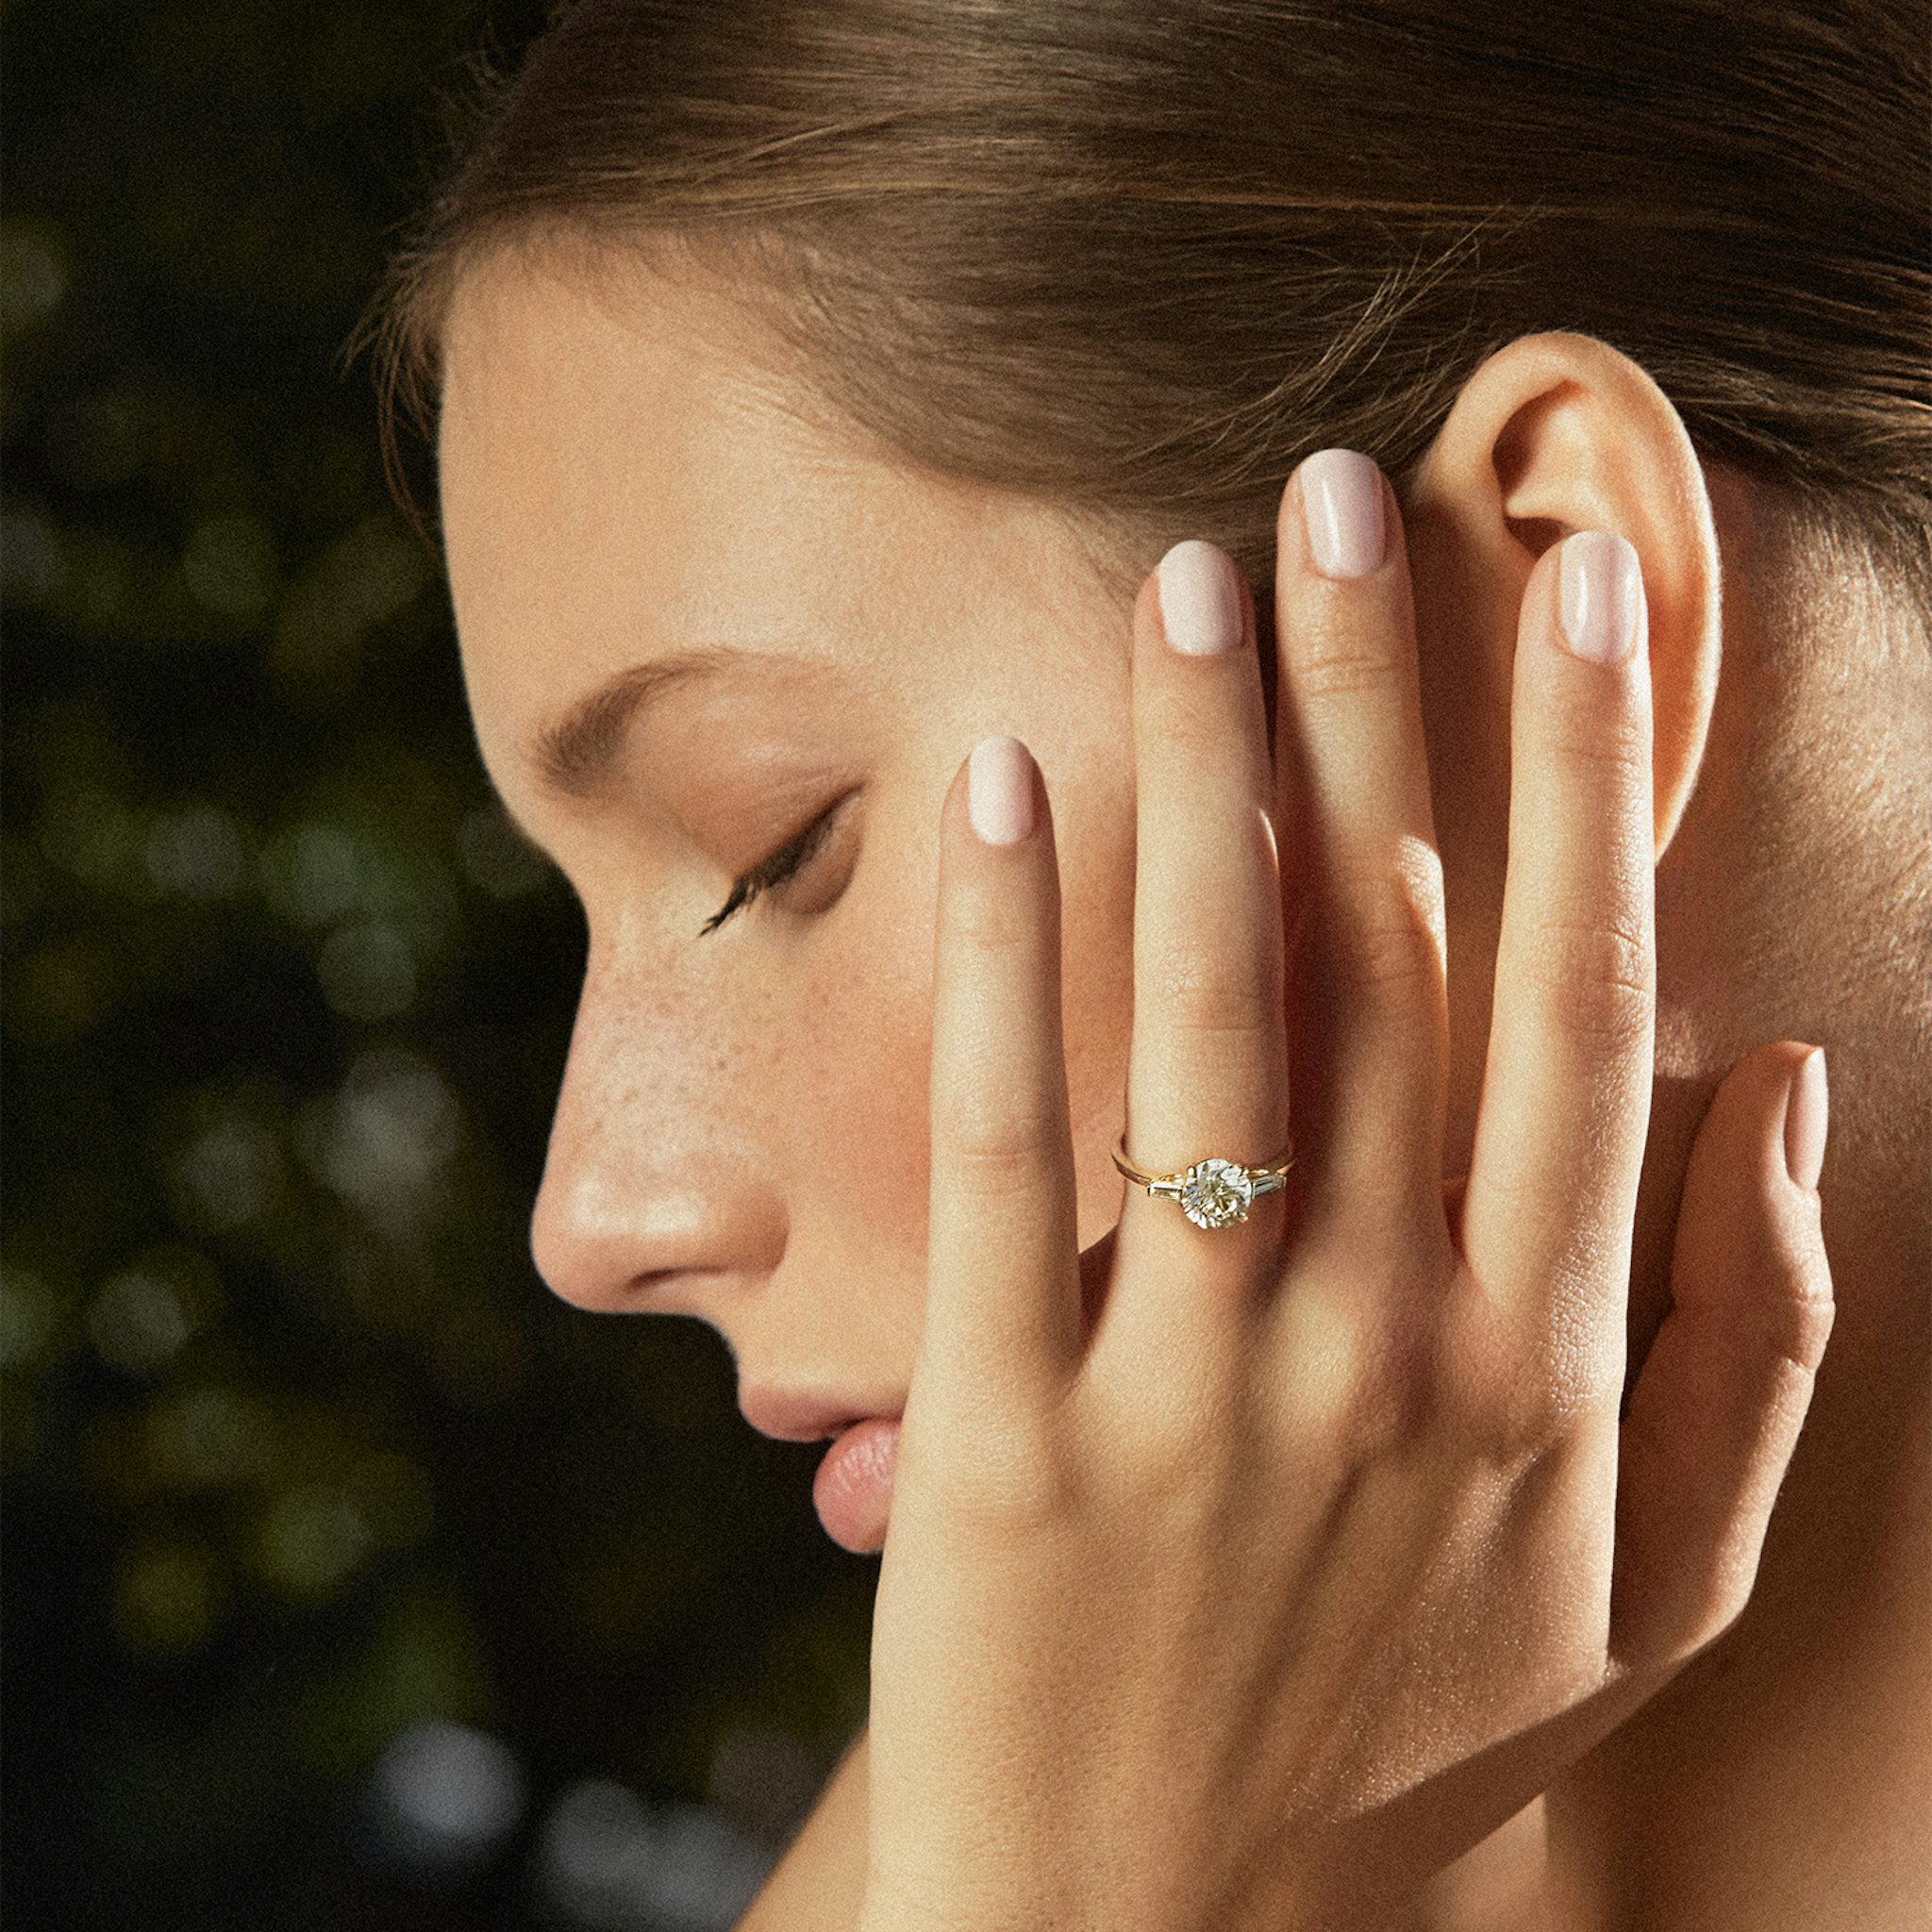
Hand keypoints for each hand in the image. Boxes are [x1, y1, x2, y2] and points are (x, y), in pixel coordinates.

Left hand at [856, 452, 1833, 1930]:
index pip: (1580, 1005)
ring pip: (1222, 1016)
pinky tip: (1005, 788)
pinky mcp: (1009, 1433)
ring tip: (1193, 574)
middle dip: (1378, 706)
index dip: (1587, 780)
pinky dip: (1008, 958)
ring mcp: (1196, 1384)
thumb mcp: (1651, 1590)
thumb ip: (1751, 1343)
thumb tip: (1778, 1088)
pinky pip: (1015, 1152)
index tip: (1580, 588)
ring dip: (1210, 775)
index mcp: (1546, 1361)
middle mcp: (1389, 1342)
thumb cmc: (1412, 1750)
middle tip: (1349, 494)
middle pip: (1397, 959)